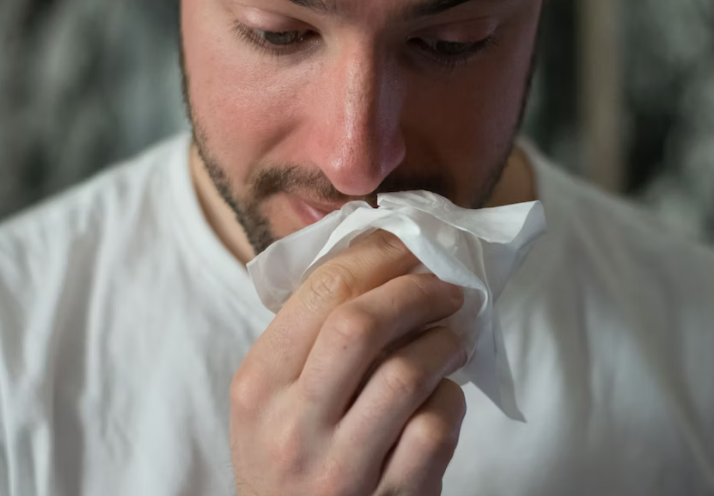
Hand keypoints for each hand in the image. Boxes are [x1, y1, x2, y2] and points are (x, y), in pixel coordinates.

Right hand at [230, 231, 467, 495]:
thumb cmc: (288, 459)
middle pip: (361, 324)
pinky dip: (451, 399)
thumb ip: (308, 339)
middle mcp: (292, 425)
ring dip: (444, 342)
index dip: (378, 256)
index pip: (321, 291)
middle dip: (415, 291)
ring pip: (406, 374)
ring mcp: (341, 468)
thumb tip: (382, 262)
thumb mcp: (270, 400)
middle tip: (445, 287)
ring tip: (454, 335)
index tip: (409, 246)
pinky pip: (436, 428)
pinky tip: (445, 394)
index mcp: (259, 384)